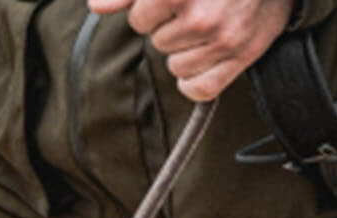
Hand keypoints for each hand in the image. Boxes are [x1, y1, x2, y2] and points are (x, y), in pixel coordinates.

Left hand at [86, 0, 293, 101]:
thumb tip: (96, 6)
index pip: (139, 19)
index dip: (149, 9)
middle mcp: (202, 15)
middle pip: (158, 41)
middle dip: (169, 26)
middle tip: (195, 7)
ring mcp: (223, 38)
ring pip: (175, 66)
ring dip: (184, 50)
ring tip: (204, 27)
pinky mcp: (240, 57)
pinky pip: (198, 90)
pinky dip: (194, 81)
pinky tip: (202, 59)